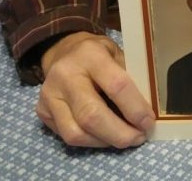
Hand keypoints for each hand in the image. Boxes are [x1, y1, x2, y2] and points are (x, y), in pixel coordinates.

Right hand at [36, 32, 154, 147]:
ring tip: (124, 138)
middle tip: (138, 137)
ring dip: (106, 141)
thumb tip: (148, 107)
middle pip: (92, 115)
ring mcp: (50, 95)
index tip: (148, 121)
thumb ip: (130, 76)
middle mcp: (65, 74)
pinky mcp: (42, 111)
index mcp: (90, 54)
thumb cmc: (98, 52)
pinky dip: (91, 141)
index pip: (116, 85)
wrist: (63, 50)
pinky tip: (105, 136)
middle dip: (119, 133)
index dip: (135, 108)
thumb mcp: (117, 52)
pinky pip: (67, 136)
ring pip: (77, 133)